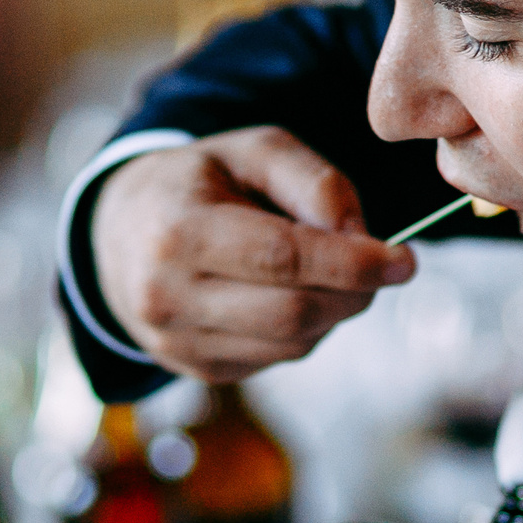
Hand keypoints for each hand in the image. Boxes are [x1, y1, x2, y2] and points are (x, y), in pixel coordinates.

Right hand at [88, 127, 412, 382]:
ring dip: (332, 311)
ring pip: (292, 345)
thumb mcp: (249, 151)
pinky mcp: (195, 371)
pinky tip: (289, 295)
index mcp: (177, 232)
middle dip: (354, 291)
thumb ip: (312, 181)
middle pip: (293, 312)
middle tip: (382, 265)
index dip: (352, 263)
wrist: (117, 236)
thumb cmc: (194, 185)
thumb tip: (360, 236)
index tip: (405, 259)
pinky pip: (276, 360)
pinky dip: (304, 330)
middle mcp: (167, 298)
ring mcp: (176, 344)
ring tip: (325, 271)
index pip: (282, 258)